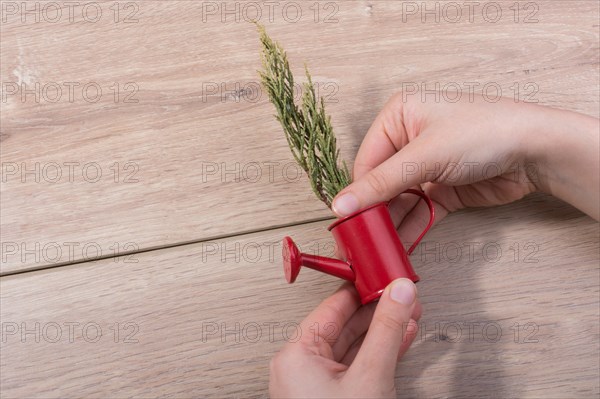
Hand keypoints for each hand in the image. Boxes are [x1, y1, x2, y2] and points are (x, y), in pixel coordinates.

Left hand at [269, 279, 420, 397]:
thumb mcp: (370, 377)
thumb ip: (387, 331)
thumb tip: (398, 294)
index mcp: (296, 355)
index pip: (333, 307)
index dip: (363, 289)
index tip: (385, 278)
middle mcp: (300, 367)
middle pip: (345, 324)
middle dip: (379, 310)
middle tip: (403, 296)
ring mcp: (315, 385)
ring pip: (353, 346)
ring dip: (383, 331)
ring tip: (408, 315)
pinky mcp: (331, 398)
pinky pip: (355, 366)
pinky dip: (379, 354)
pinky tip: (399, 340)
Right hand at [332, 93, 598, 239]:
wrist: (537, 151)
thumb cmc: (483, 133)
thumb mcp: (423, 156)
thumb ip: (380, 184)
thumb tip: (340, 205)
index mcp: (398, 117)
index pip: (366, 161)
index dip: (357, 194)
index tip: (346, 224)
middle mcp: (409, 140)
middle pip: (380, 184)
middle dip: (372, 214)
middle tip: (360, 244)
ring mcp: (426, 167)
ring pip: (398, 202)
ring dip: (390, 227)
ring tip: (377, 252)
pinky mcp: (442, 190)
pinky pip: (418, 213)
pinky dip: (410, 230)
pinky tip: (399, 250)